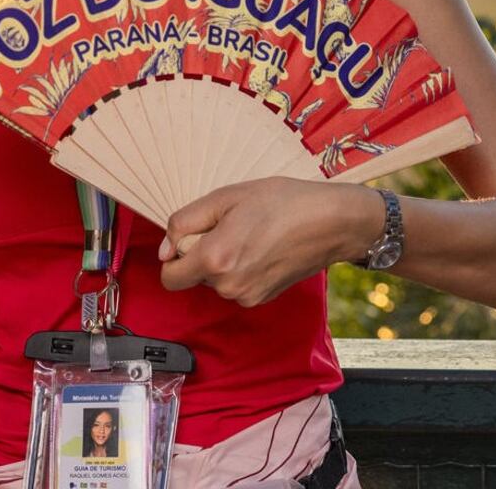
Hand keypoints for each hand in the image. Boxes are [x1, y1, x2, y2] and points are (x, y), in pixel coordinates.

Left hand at [157, 178, 384, 306]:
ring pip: (216, 281)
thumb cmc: (282, 202)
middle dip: (202, 254)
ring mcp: (247, 296)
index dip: (173, 255)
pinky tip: (262, 248)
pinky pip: (236, 285)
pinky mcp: (263, 298)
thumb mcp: (226, 197)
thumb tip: (165, 249)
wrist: (330, 222)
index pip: (169, 277)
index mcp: (214, 259)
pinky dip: (241, 270)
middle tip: (229, 226)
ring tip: (250, 234)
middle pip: (193, 277)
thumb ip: (185, 222)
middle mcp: (228, 286)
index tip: (191, 236)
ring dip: (223, 261)